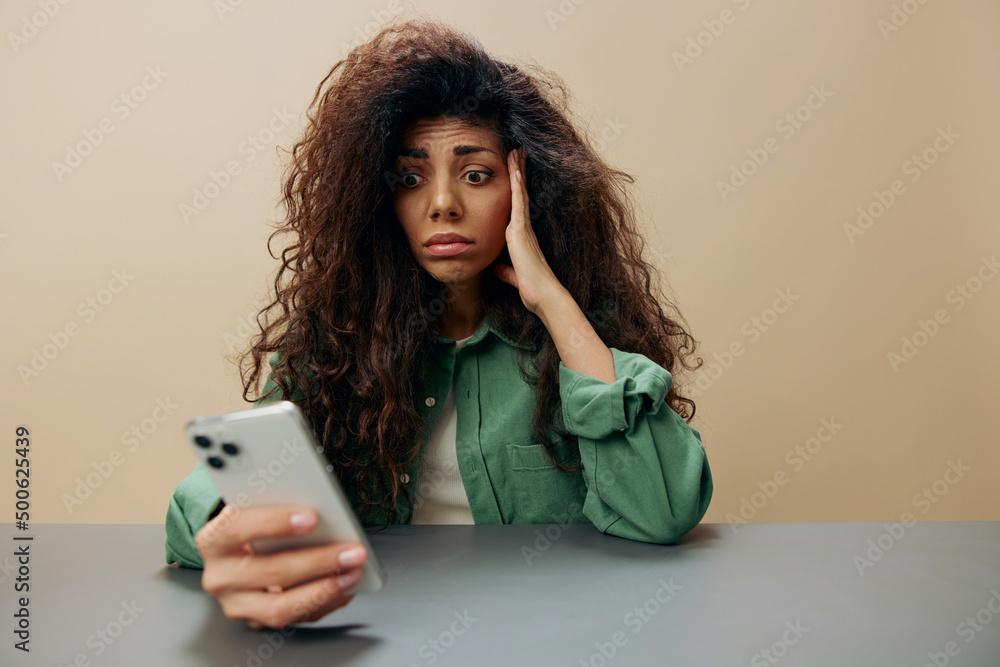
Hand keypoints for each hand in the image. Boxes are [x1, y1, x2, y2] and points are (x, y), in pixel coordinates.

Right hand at [194, 505, 367, 629]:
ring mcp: (237, 604)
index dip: (275, 523)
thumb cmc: (251, 525)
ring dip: (324, 590)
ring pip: (280, 607)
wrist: (233, 552)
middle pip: (271, 572)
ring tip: (352, 573)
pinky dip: (325, 604)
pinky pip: (295, 619)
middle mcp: (220, 576)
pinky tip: (344, 589)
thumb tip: (323, 507)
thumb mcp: (254, 507)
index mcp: (214, 540)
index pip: (238, 529)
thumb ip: (277, 504)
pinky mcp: (256, 621)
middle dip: (318, 561)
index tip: (312, 518)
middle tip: (351, 551)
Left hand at [493, 147, 566, 314]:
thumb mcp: (512, 275)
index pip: (517, 206)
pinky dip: (517, 184)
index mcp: (520, 236)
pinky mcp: (521, 230)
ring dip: (518, 170)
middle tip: (518, 151)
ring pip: (520, 192)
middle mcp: (523, 228)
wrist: (543, 295)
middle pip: (520, 193)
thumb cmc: (532, 288)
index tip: (515, 171)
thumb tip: (497, 267)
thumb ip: (505, 269)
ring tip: (516, 150)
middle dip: (519, 172)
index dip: (516, 188)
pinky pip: (519, 201)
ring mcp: (523, 227)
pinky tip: (515, 168)